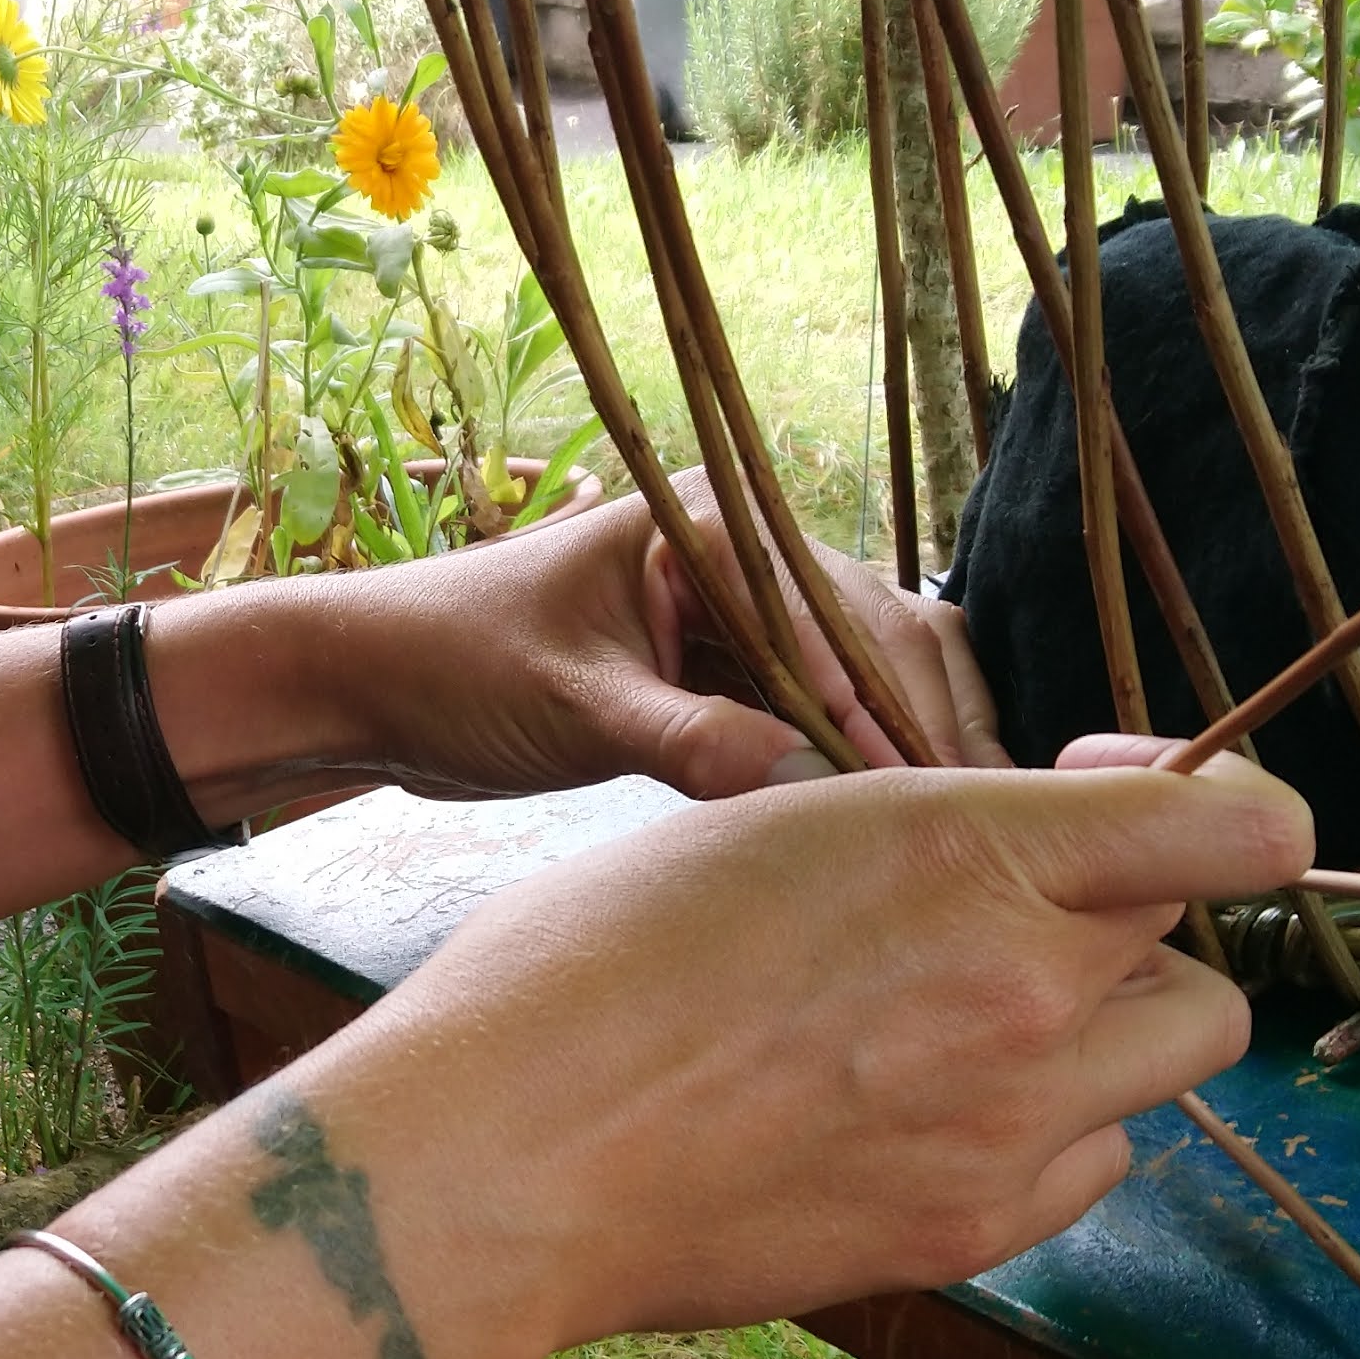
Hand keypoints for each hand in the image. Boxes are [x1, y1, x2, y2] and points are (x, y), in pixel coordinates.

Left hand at [156, 471, 1000, 814]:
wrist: (373, 686)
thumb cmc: (451, 666)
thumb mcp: (568, 706)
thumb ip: (680, 737)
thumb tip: (792, 777)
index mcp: (710, 530)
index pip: (838, 616)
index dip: (890, 706)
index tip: (934, 789)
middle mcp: (742, 559)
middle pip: (879, 636)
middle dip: (929, 720)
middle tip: (986, 817)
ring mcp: (739, 619)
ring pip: (864, 677)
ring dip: (905, 743)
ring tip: (962, 829)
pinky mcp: (723, 675)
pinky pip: (819, 714)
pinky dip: (859, 762)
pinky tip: (894, 825)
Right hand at [299, 745, 1311, 1358]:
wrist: (504, 1155)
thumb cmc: (586, 963)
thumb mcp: (764, 824)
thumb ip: (923, 833)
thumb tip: (1005, 851)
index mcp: (973, 851)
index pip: (1243, 831)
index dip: (1208, 804)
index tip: (1109, 801)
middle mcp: (1027, 990)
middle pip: (1200, 952)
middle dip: (1132, 927)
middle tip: (1017, 924)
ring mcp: (1011, 1127)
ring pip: (1170, 1066)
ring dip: (1104, 1033)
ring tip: (969, 1026)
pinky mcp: (971, 1233)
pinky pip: (1091, 1166)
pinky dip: (1046, 1135)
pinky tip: (930, 1113)